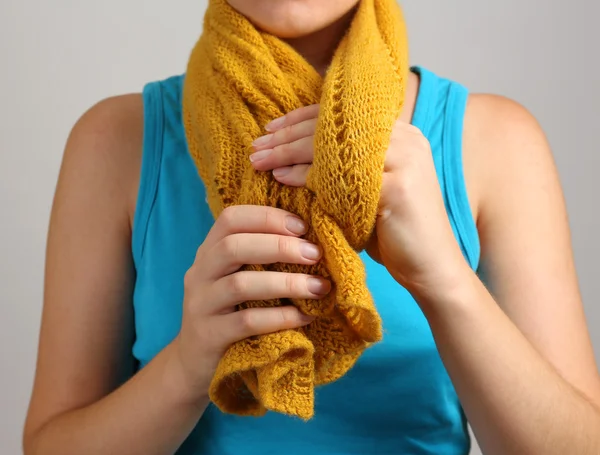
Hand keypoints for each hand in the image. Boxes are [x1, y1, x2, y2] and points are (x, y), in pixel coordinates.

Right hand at [171, 205, 329, 403]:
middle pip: (233, 247)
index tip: (302, 226)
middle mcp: (200, 273)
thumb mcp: (236, 278)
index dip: (266, 217)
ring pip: (241, 284)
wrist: (194, 363)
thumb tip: (313, 242)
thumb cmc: (229, 312)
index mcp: (208, 252)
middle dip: (279, 246)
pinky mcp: (209, 336)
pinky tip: (305, 317)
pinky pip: (247, 322)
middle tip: (315, 255)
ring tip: (319, 287)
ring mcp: (201, 305)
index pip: (230, 218)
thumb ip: (261, 258)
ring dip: (286, 283)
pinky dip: (280, 317)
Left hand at [251, 106, 469, 301]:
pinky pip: (340, 176)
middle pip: (332, 127)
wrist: (432, 267)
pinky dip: (308, 176)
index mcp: (399, 134)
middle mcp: (404, 138)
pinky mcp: (397, 187)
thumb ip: (340, 168)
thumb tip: (287, 157)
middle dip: (287, 136)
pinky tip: (283, 179)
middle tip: (256, 146)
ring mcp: (404, 160)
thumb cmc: (394, 232)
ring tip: (260, 160)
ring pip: (331, 147)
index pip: (340, 116)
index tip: (269, 131)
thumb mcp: (365, 190)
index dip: (299, 120)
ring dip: (289, 152)